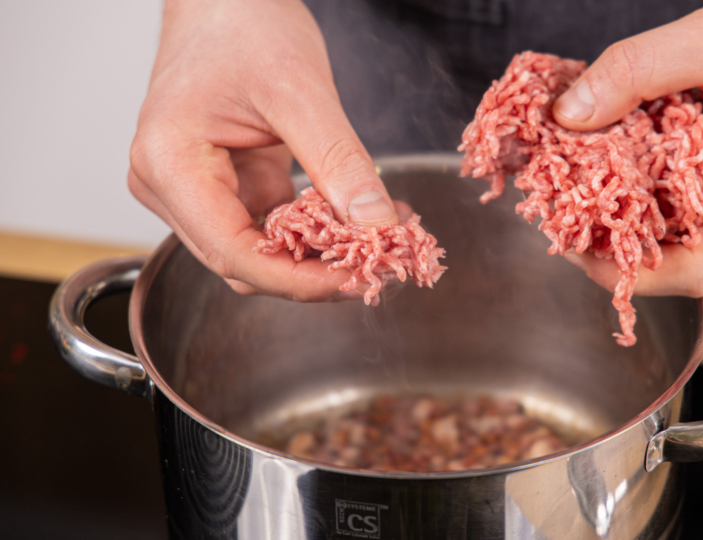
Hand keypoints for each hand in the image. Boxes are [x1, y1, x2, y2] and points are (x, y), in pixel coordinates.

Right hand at [128, 0, 397, 300]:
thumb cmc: (242, 23)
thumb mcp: (300, 91)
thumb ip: (339, 163)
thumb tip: (375, 222)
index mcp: (169, 163)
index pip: (234, 253)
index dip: (301, 280)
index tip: (359, 280)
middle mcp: (169, 186)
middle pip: (244, 263)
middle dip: (314, 274)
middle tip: (376, 268)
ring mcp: (193, 190)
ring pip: (257, 254)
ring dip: (316, 258)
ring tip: (374, 245)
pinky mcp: (222, 187)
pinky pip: (267, 230)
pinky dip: (312, 235)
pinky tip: (353, 223)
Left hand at [552, 0, 702, 296]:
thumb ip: (633, 73)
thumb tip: (568, 115)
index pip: (698, 269)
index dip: (632, 274)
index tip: (579, 252)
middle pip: (691, 254)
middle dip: (625, 243)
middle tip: (572, 217)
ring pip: (697, 228)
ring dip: (641, 215)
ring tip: (591, 193)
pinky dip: (662, 190)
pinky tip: (630, 166)